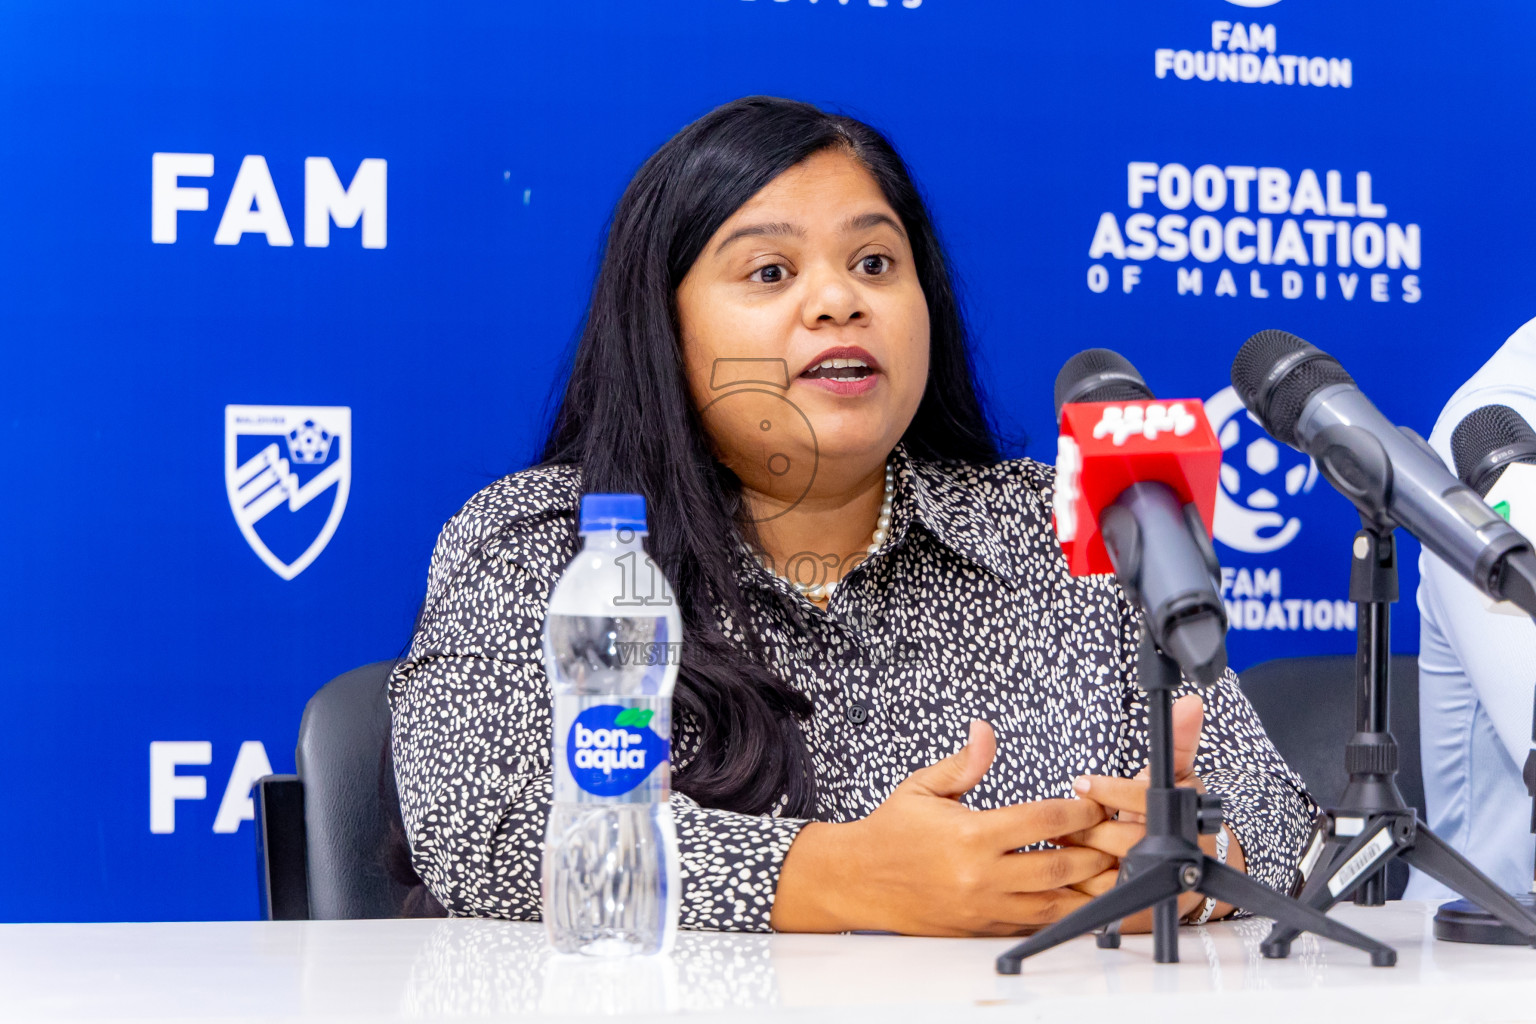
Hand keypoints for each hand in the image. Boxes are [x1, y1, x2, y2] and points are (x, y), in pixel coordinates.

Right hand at [771, 720, 1115, 935]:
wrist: (859, 879)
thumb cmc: (891, 833)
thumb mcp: (923, 787)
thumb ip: (963, 762)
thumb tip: (985, 731)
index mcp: (970, 836)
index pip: (1043, 821)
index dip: (1078, 811)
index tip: (1092, 804)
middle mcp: (981, 876)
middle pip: (1061, 866)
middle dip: (1094, 851)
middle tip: (1110, 837)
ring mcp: (984, 907)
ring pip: (1055, 903)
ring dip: (1086, 887)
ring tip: (1103, 870)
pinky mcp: (982, 927)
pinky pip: (1034, 924)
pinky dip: (1059, 912)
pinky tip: (1073, 896)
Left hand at [1059, 696, 1245, 928]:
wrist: (1191, 872)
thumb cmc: (1173, 817)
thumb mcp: (1176, 776)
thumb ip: (1179, 742)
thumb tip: (1190, 703)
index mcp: (1188, 819)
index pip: (1147, 801)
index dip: (1112, 792)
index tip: (1082, 782)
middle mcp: (1179, 855)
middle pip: (1126, 839)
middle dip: (1088, 828)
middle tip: (1061, 819)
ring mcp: (1161, 889)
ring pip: (1112, 874)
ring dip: (1080, 859)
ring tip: (1058, 841)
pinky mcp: (1142, 916)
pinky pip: (1104, 905)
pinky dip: (1080, 889)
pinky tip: (1062, 873)